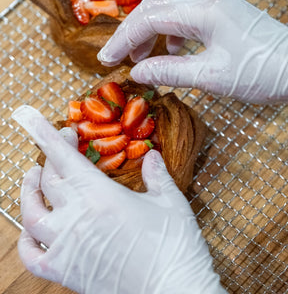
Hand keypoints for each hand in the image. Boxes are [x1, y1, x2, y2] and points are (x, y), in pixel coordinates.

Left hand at [13, 105, 225, 293]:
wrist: (173, 292)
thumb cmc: (174, 246)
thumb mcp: (170, 201)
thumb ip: (156, 174)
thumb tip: (151, 156)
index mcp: (99, 195)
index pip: (62, 156)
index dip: (46, 134)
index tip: (33, 118)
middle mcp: (76, 217)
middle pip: (48, 179)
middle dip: (50, 155)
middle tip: (61, 144)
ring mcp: (66, 246)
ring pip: (31, 213)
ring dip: (28, 190)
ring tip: (32, 177)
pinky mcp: (65, 272)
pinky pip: (31, 256)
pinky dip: (25, 240)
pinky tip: (30, 229)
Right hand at [98, 0, 287, 103]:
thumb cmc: (263, 72)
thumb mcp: (213, 76)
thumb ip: (171, 71)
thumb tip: (137, 72)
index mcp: (204, 11)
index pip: (149, 18)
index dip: (123, 39)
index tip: (106, 60)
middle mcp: (208, 1)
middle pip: (156, 7)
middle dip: (131, 31)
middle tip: (114, 56)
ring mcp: (217, 6)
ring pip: (170, 9)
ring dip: (150, 31)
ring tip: (140, 57)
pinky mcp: (223, 16)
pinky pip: (186, 17)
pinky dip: (170, 33)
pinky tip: (172, 51)